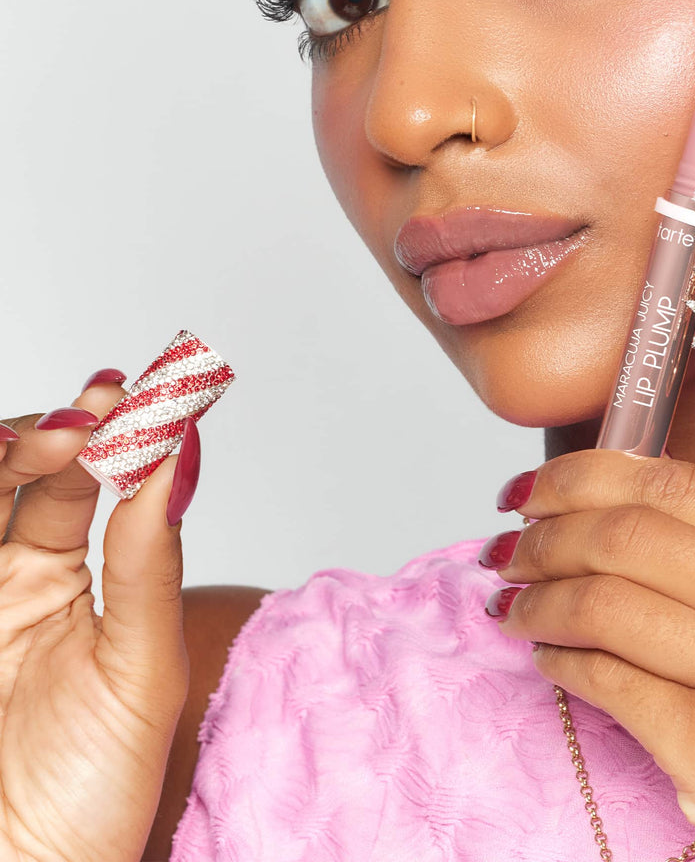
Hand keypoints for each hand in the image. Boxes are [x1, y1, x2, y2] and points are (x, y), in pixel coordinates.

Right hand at [0, 373, 192, 861]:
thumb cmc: (91, 793)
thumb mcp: (141, 668)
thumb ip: (152, 562)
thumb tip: (184, 452)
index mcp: (61, 577)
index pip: (79, 476)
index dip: (108, 428)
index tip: (140, 392)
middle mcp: (4, 575)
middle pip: (10, 472)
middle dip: (49, 432)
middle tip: (91, 415)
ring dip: (7, 453)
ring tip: (51, 439)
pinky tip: (0, 469)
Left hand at [483, 449, 694, 861]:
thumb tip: (616, 507)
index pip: (678, 480)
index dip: (585, 475)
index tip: (537, 486)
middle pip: (630, 534)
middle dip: (547, 535)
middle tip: (510, 546)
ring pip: (606, 602)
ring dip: (540, 599)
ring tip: (516, 603)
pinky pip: (608, 681)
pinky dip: (561, 662)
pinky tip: (550, 658)